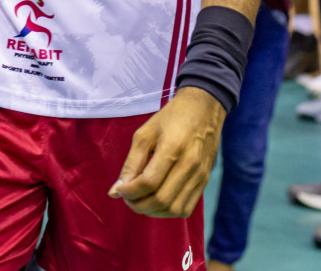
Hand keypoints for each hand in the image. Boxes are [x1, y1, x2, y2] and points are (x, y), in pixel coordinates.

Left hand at [109, 87, 224, 217]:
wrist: (204, 109)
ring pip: (174, 209)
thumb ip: (131, 162)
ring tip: (140, 200)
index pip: (149, 182)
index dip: (130, 192)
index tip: (119, 189)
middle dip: (138, 205)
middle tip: (127, 197)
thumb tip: (115, 191)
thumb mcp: (146, 132)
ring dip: (153, 211)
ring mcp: (200, 175)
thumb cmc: (171, 117)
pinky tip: (157, 201)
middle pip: (161, 200)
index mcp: (172, 148)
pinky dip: (168, 211)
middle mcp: (189, 165)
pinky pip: (186, 208)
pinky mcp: (205, 181)